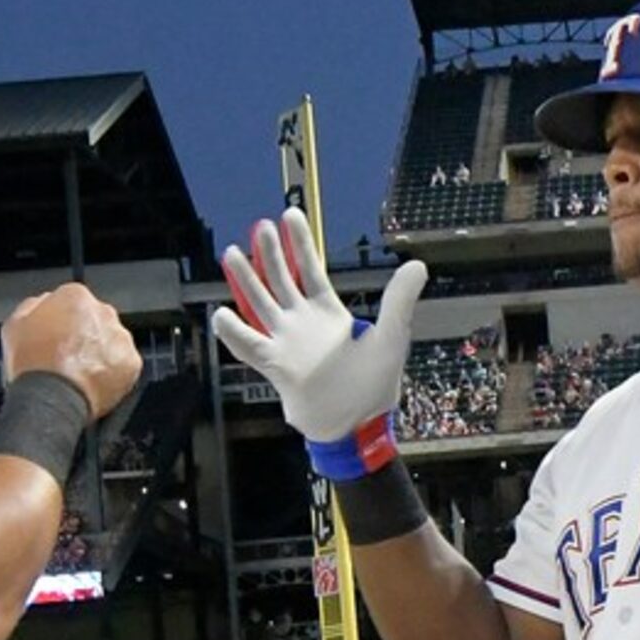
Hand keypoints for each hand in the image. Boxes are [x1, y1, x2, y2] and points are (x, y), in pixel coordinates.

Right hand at [1, 283, 141, 419]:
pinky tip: (94, 382)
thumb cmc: (31, 365)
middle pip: (96, 320)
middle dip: (86, 336)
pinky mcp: (131, 362)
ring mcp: (120, 337)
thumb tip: (45, 303)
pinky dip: (113, 373)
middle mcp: (102, 312)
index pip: (74, 301)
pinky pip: (124, 365)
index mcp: (75, 297)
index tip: (59, 336)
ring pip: (112, 341)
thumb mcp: (15, 325)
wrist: (49, 398)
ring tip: (80, 374)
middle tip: (69, 358)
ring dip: (100, 353)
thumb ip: (34, 306)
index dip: (64, 321)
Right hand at [214, 208, 427, 450]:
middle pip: (280, 280)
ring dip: (247, 281)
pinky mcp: (275, 366)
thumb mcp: (392, 337)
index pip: (310, 269)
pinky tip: (222, 314)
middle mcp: (304, 324)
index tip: (290, 216)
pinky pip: (248, 345)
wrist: (357, 424)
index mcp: (329, 313)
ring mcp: (287, 343)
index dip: (300, 243)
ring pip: (261, 304)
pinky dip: (233, 331)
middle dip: (269, 254)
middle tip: (259, 228)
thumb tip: (417, 267)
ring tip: (233, 255)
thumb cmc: (376, 385)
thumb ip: (399, 301)